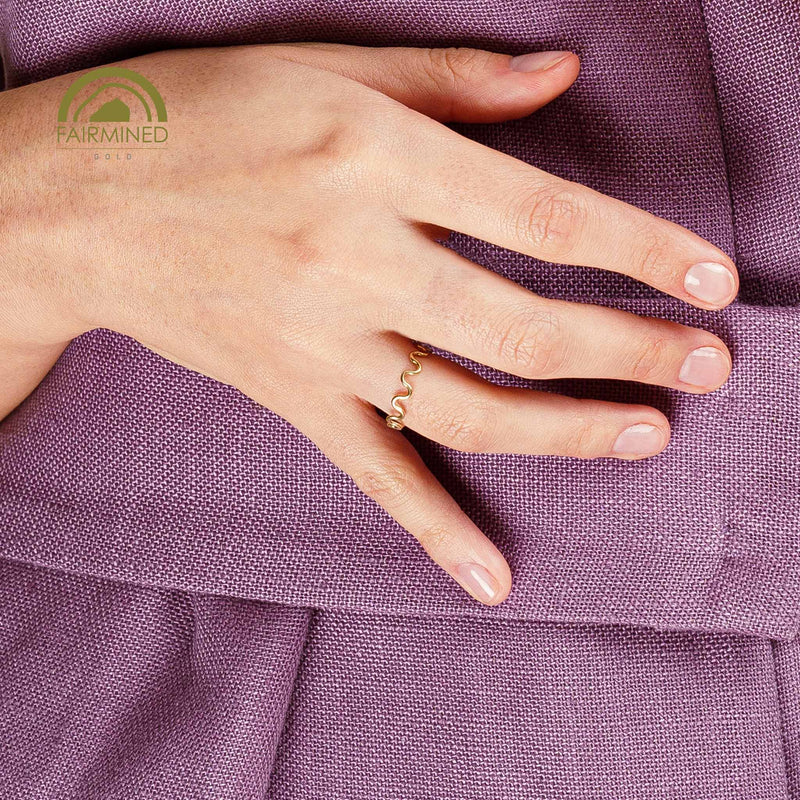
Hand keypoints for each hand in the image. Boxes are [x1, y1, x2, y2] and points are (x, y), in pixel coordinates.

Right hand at [0, 43, 737, 604]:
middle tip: (709, 366)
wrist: (77, 203)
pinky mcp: (291, 397)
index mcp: (373, 159)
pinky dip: (436, 529)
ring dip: (569, 431)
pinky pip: (374, 472)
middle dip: (632, 348)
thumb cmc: (197, 118)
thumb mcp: (325, 67)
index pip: (541, 216)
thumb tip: (560, 76)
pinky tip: (493, 578)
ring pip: (466, 407)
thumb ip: (452, 81)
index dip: (640, 249)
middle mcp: (353, 258)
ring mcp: (321, 342)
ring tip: (648, 435)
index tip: (711, 278)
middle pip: (522, 326)